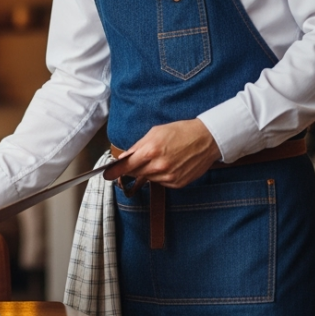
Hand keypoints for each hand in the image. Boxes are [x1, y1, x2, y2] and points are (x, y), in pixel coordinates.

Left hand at [103, 118, 220, 189]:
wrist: (207, 139)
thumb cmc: (181, 132)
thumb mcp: (155, 132)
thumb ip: (137, 147)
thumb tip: (124, 157)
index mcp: (151, 151)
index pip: (126, 166)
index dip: (115, 171)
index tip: (107, 174)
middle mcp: (159, 166)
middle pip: (135, 173)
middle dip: (133, 167)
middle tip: (141, 158)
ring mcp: (169, 177)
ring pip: (148, 178)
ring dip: (148, 171)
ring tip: (161, 157)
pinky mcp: (178, 183)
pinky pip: (161, 182)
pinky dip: (160, 175)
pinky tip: (170, 164)